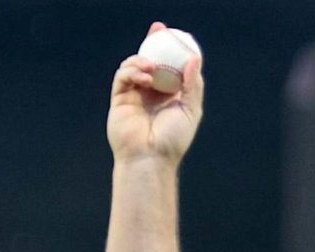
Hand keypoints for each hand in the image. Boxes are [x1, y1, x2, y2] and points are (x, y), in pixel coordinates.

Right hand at [108, 21, 204, 163]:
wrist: (151, 158)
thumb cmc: (172, 140)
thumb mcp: (190, 110)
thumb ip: (193, 85)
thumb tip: (194, 59)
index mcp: (170, 95)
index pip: (169, 66)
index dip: (171, 49)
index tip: (175, 35)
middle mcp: (151, 93)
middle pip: (150, 61)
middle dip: (152, 44)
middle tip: (157, 30)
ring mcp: (134, 95)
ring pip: (133, 66)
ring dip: (142, 60)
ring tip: (152, 68)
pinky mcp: (120, 99)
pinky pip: (123, 77)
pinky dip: (132, 72)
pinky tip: (145, 79)